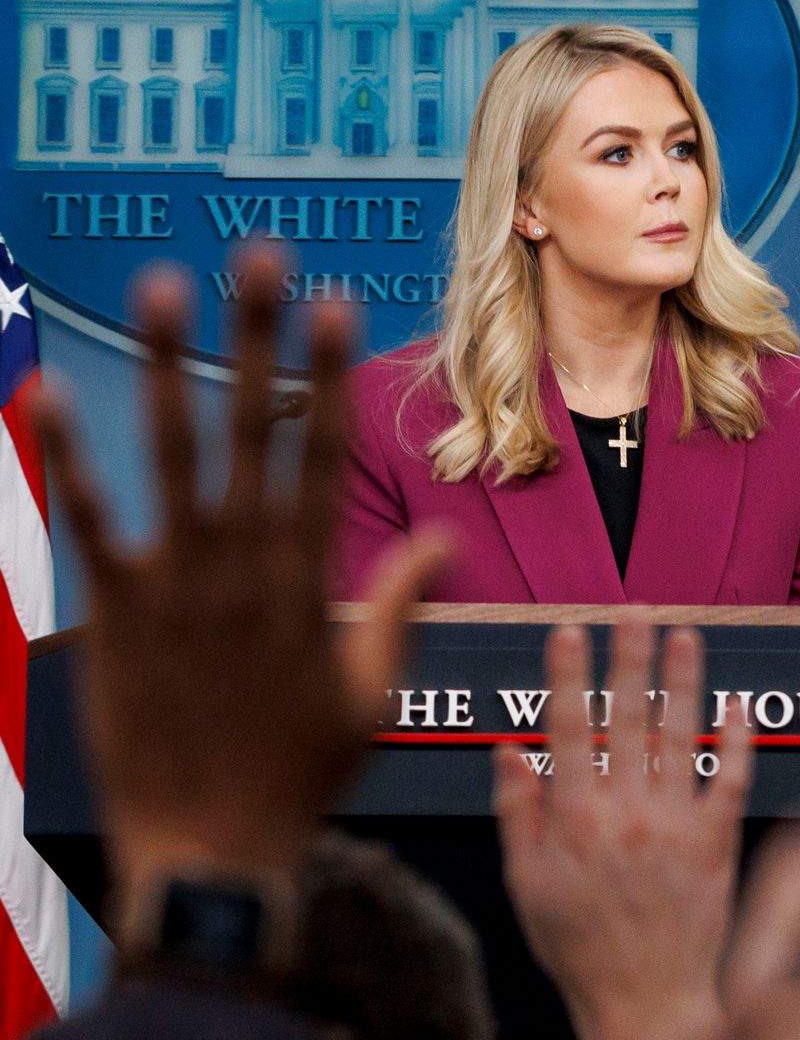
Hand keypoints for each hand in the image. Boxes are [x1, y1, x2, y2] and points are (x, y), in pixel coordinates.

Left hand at [29, 245, 447, 906]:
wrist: (214, 851)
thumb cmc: (297, 776)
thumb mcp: (371, 693)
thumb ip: (400, 607)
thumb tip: (447, 543)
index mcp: (308, 582)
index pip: (325, 456)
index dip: (331, 376)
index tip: (337, 306)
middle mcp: (245, 567)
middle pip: (255, 430)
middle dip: (261, 338)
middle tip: (262, 255)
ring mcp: (177, 586)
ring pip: (175, 456)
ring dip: (174, 367)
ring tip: (167, 287)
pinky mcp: (114, 615)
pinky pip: (88, 523)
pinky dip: (69, 459)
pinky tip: (44, 393)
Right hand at [492, 615, 752, 1039]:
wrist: (644, 999)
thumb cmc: (578, 943)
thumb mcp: (526, 883)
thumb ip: (517, 811)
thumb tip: (509, 746)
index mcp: (573, 819)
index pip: (570, 728)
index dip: (568, 674)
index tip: (569, 629)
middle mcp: (626, 813)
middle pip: (629, 717)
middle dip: (630, 657)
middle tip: (634, 611)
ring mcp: (676, 825)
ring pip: (682, 734)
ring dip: (683, 679)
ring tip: (684, 634)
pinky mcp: (717, 843)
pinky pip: (732, 779)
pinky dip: (738, 739)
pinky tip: (736, 703)